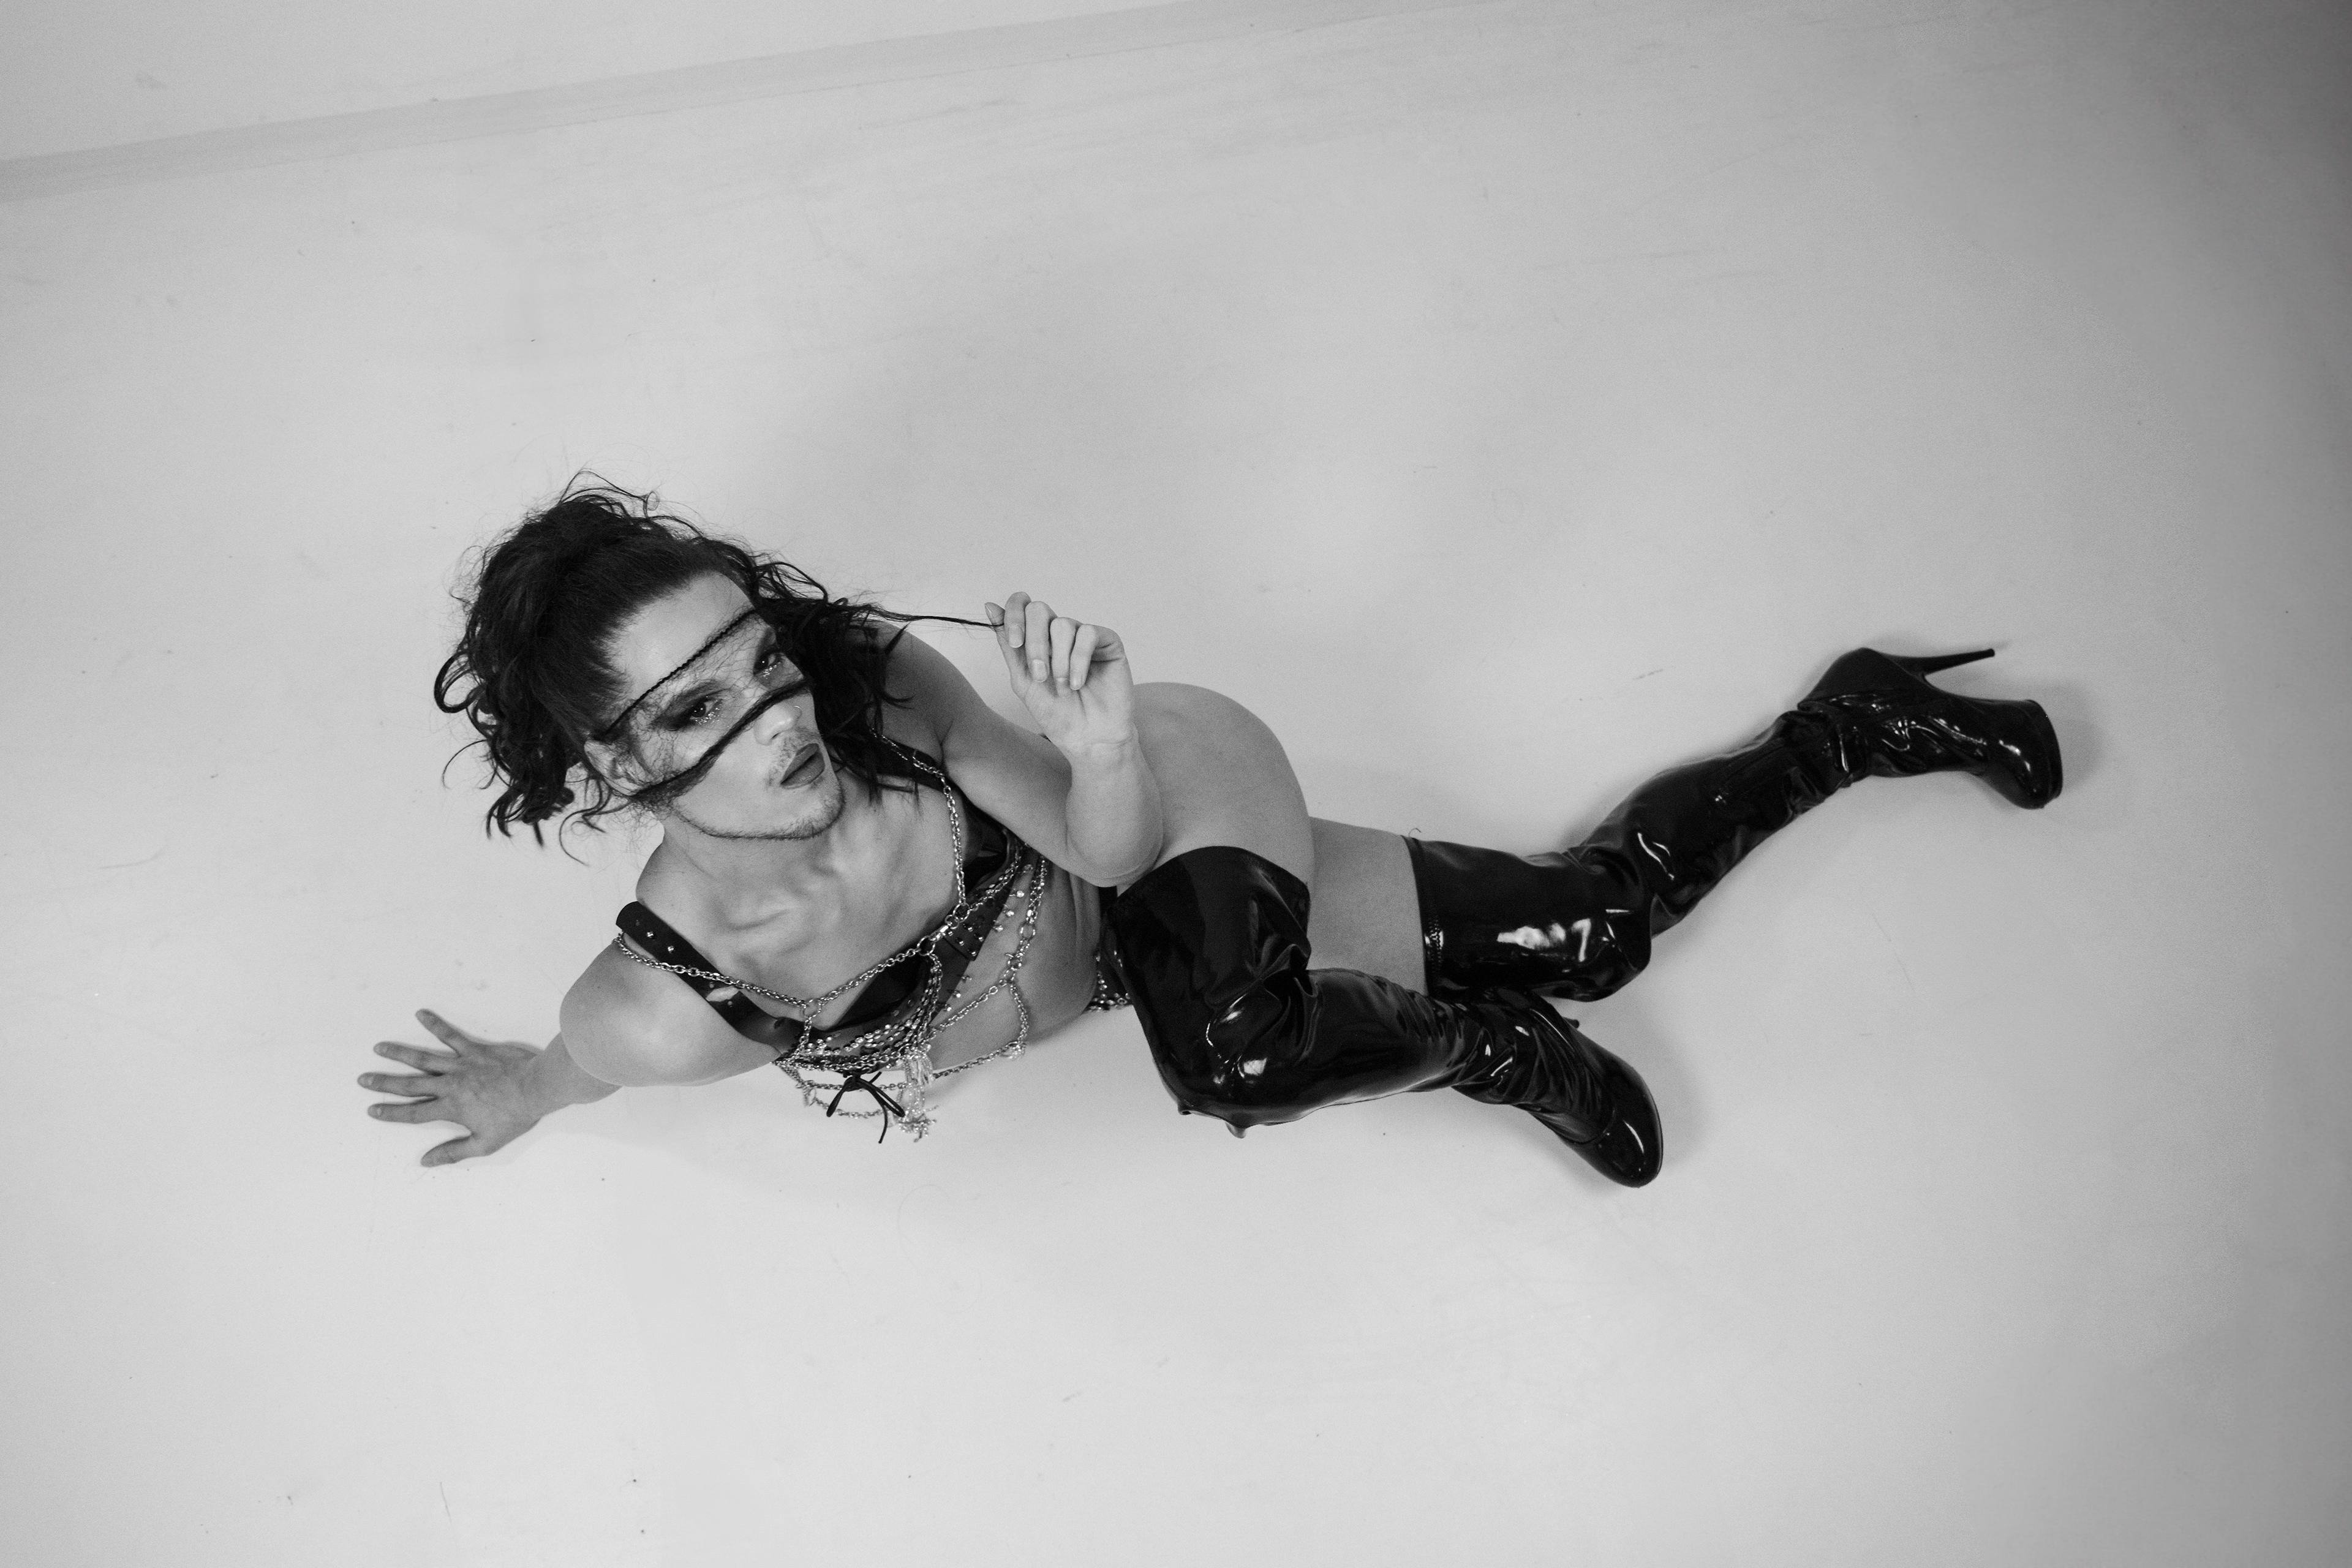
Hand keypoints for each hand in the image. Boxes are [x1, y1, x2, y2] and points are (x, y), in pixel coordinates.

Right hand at [359, 1010, 543, 1166]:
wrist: (537, 1087)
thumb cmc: (515, 1116)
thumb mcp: (486, 1143)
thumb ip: (454, 1152)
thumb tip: (426, 1161)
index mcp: (451, 1108)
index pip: (413, 1112)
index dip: (390, 1112)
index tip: (372, 1110)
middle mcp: (450, 1085)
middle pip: (410, 1084)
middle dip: (384, 1082)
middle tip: (363, 1078)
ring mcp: (461, 1065)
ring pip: (423, 1058)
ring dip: (399, 1052)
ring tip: (379, 1047)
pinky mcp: (475, 1049)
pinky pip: (451, 1035)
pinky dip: (435, 1024)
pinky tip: (421, 1013)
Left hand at [984, 591, 1136, 754]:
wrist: (1088, 739)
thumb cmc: (1057, 713)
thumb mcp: (1023, 680)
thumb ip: (1008, 646)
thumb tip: (989, 606)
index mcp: (1038, 638)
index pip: (1021, 606)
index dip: (1013, 616)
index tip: (1014, 644)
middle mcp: (1060, 632)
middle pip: (1039, 609)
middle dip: (1034, 643)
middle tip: (1039, 675)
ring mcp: (1084, 635)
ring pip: (1062, 624)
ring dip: (1058, 660)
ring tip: (1063, 686)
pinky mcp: (1108, 641)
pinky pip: (1087, 633)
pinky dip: (1079, 660)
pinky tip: (1078, 683)